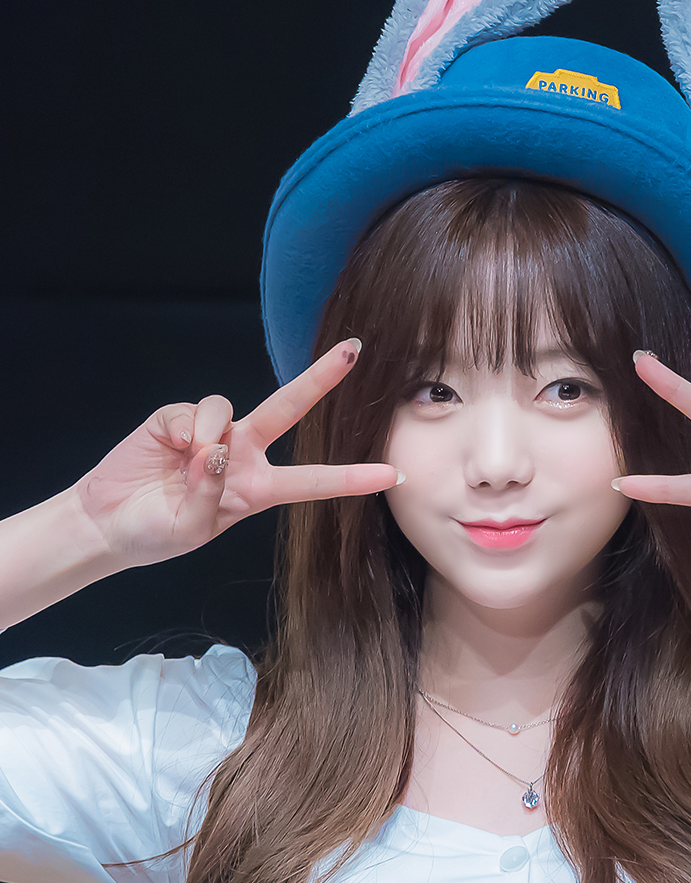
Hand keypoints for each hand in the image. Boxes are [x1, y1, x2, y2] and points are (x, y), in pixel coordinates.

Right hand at [72, 339, 399, 567]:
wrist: (106, 524)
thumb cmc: (155, 533)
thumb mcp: (190, 529)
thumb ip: (209, 493)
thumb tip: (214, 450)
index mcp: (257, 489)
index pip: (313, 482)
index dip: (352, 478)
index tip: (393, 473)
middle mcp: (242, 454)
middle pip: (289, 409)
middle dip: (320, 378)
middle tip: (354, 349)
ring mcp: (211, 432)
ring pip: (230, 410)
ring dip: (212, 435)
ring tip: (189, 463)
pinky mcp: (177, 419)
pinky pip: (194, 412)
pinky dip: (186, 429)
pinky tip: (173, 448)